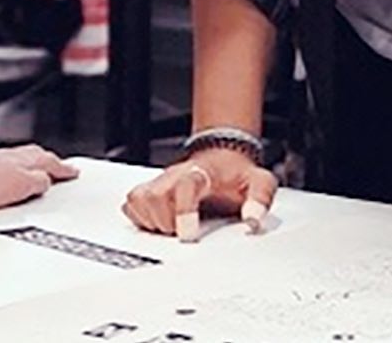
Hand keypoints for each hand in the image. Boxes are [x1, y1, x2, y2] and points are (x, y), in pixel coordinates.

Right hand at [120, 146, 279, 240]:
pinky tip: (159, 222)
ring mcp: (159, 181)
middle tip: (184, 231)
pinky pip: (131, 203)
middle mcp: (176, 174)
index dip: (184, 211)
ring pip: (139, 199)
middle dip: (167, 222)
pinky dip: (140, 217)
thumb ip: (260, 199)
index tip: (188, 235)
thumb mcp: (259, 181)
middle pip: (156, 196)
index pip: (187, 185)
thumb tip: (252, 220)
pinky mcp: (148, 189)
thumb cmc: (236, 175)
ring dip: (153, 221)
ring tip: (173, 227)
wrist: (221, 157)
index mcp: (203, 172)